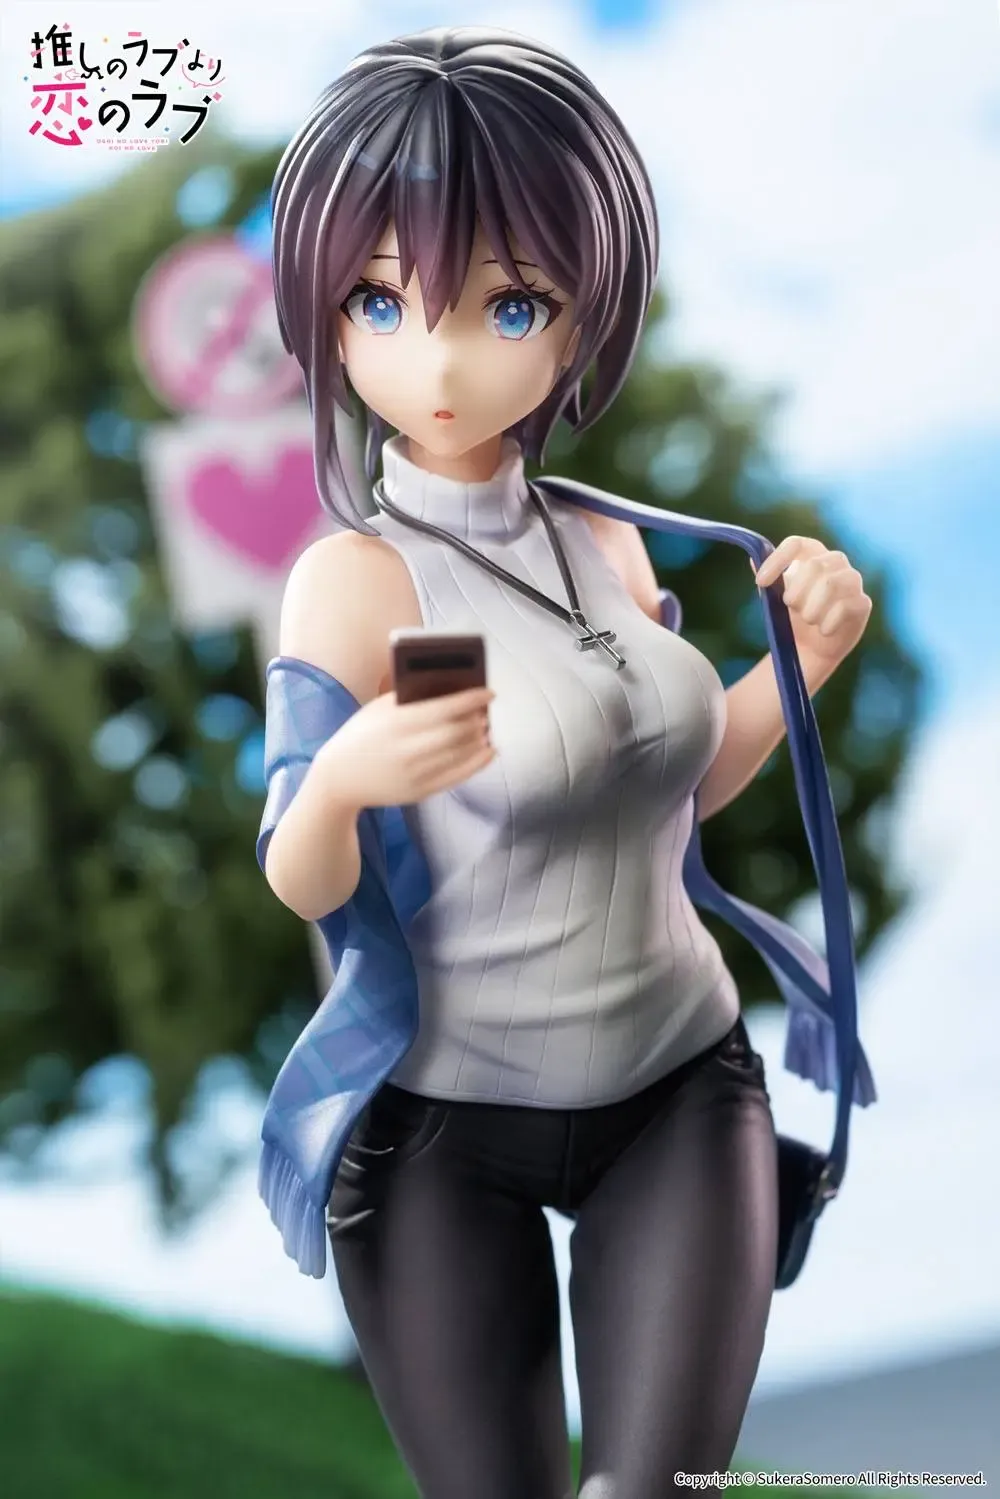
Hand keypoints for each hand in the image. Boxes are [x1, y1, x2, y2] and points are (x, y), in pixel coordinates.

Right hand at [315, 686, 495, 808]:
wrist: (339, 779)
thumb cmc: (361, 736)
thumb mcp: (377, 709)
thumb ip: (409, 697)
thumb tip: (451, 687)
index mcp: (396, 722)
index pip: (445, 708)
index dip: (472, 699)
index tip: (489, 692)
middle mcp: (407, 749)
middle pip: (457, 732)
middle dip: (476, 720)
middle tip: (484, 712)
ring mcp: (415, 773)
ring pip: (461, 754)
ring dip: (480, 739)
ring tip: (485, 729)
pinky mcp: (420, 792)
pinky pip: (458, 776)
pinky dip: (479, 762)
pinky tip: (489, 751)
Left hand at [754, 536, 871, 665]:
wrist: (811, 648)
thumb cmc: (793, 616)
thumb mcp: (775, 597)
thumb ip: (767, 579)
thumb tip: (752, 559)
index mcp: (813, 554)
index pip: (796, 544)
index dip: (778, 560)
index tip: (760, 583)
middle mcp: (836, 561)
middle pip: (814, 566)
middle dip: (796, 593)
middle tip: (792, 608)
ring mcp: (852, 580)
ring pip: (830, 584)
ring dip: (811, 609)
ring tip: (808, 620)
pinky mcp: (862, 602)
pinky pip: (844, 607)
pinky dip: (826, 624)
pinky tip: (823, 630)